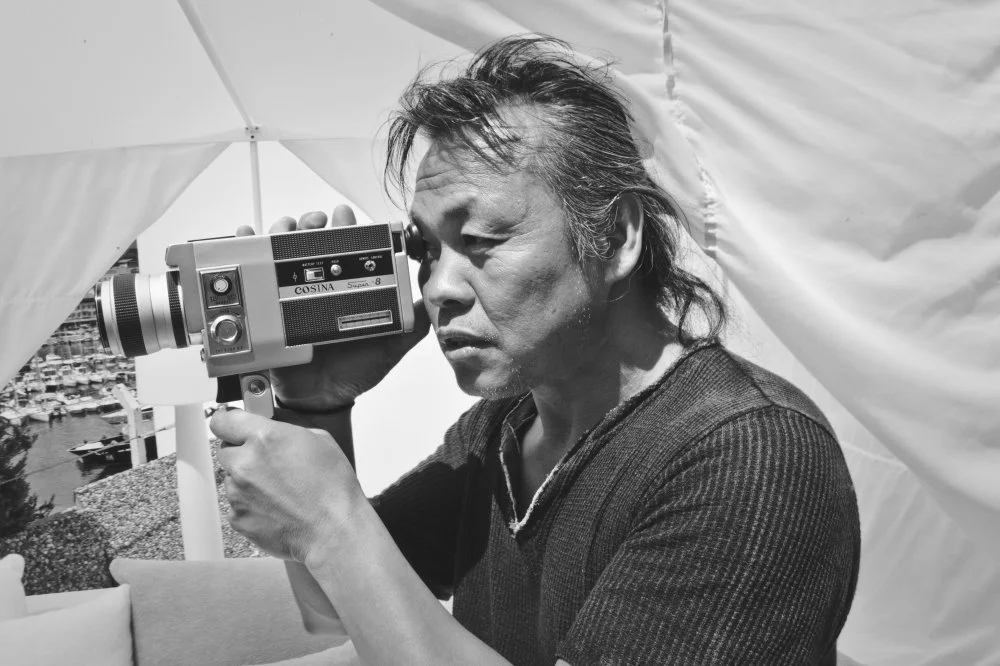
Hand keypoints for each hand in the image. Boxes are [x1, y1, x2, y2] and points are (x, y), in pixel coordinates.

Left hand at [211, 408, 362, 561]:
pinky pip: (236, 504)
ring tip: (278, 490)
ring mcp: (237, 493)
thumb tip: (274, 430)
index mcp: (265, 438)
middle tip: (265, 461)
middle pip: (225, 450)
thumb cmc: (333, 488)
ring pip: (231, 479)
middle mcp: (245, 463)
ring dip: (247, 480)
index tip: (230, 424)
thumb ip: (287, 431)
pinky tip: (276, 507)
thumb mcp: (320, 440)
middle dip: (241, 452)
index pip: (223, 421)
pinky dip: (251, 504)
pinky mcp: (238, 518)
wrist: (334, 530)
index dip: (227, 422)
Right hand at [236, 205, 429, 410]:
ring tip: (286, 229)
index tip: (345, 217)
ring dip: (280, 232)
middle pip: (309, 242)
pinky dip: (245, 253)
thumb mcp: (388, 346)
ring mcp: (287, 295)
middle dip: (310, 223)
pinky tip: (246, 237)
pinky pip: (251, 278)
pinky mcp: (266, 309)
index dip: (345, 227)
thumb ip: (410, 325)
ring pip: (279, 252)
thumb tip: (432, 306)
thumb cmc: (352, 371)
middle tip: (316, 223)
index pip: (344, 249)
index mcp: (344, 290)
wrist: (323, 401)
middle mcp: (315, 287)